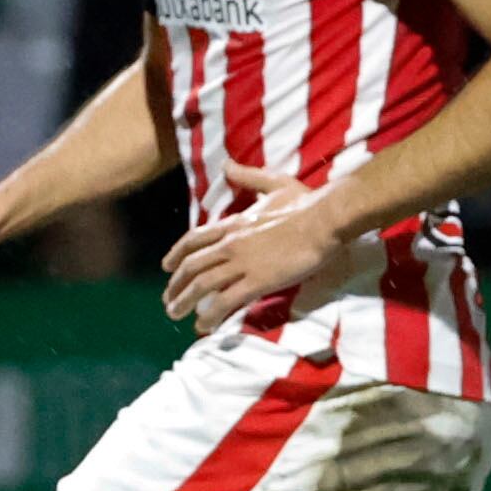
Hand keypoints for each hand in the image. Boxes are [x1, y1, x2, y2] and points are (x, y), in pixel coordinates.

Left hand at [160, 155, 345, 333]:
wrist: (324, 220)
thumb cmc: (305, 203)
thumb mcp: (273, 183)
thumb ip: (248, 176)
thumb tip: (227, 164)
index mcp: (233, 223)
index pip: (195, 239)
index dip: (177, 253)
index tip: (166, 267)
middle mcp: (231, 243)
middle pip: (192, 266)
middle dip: (175, 285)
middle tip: (168, 299)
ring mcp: (242, 263)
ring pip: (202, 285)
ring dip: (184, 301)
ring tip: (175, 314)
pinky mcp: (257, 281)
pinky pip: (226, 302)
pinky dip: (211, 316)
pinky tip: (204, 327)